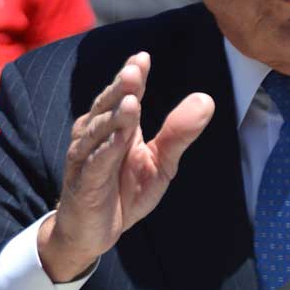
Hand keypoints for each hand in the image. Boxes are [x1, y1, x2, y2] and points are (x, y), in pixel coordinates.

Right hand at [39, 52, 214, 281]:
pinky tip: (119, 139)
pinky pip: (95, 162)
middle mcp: (95, 134)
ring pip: (99, 130)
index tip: (143, 57)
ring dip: (114, 116)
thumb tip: (206, 99)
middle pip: (109, 105)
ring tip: (131, 101)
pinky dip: (106, 150)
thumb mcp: (161, 162)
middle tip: (134, 69)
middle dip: (121, 87)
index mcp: (115, 125)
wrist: (92, 233)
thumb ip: (179, 132)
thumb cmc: (123, 190)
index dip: (133, 75)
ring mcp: (86, 157)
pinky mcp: (84, 182)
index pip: (125, 94)